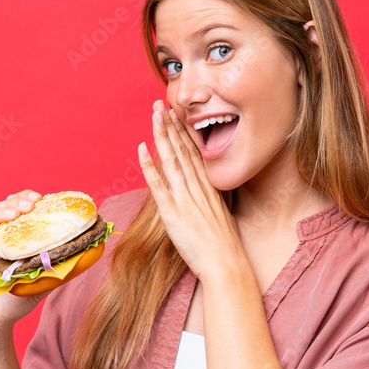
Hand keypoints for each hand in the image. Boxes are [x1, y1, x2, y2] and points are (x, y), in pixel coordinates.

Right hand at [0, 190, 45, 347]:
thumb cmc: (14, 303)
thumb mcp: (40, 282)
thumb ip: (58, 267)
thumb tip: (88, 253)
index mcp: (6, 240)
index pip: (12, 210)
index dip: (22, 200)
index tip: (39, 198)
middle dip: (13, 205)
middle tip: (30, 206)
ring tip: (12, 214)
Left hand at [138, 100, 245, 280]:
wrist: (226, 264)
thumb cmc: (224, 247)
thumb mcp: (219, 217)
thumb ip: (207, 203)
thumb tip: (199, 197)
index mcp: (208, 188)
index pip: (194, 153)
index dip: (184, 132)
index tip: (177, 115)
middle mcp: (197, 188)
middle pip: (182, 150)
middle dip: (171, 125)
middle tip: (161, 104)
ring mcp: (184, 198)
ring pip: (171, 159)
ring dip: (161, 135)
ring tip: (154, 115)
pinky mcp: (172, 212)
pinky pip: (158, 183)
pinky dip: (149, 164)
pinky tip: (142, 147)